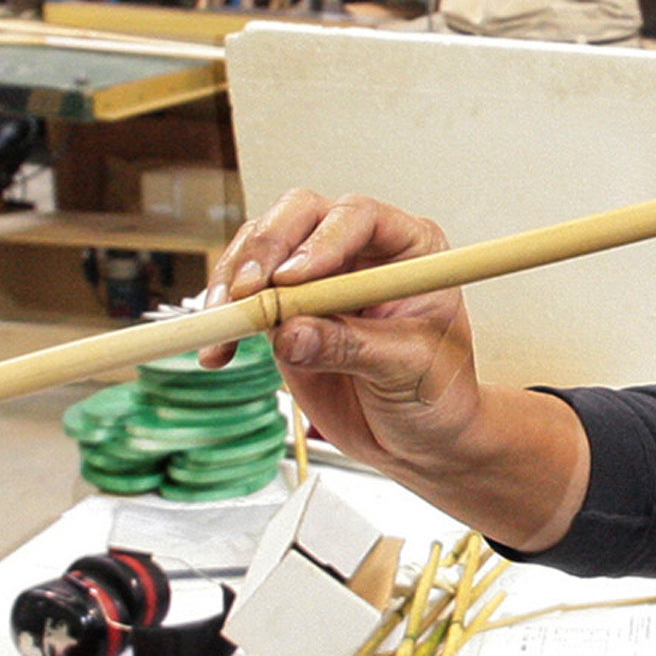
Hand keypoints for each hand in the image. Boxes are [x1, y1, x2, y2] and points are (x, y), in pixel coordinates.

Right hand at [203, 190, 482, 479]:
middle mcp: (360, 249)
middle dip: (265, 250)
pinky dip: (225, 320)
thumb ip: (352, 347)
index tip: (293, 280)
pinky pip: (243, 296)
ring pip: (262, 248)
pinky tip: (218, 352)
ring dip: (234, 283)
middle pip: (300, 216)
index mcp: (408, 247)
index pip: (358, 217)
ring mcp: (317, 276)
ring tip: (225, 327)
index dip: (322, 240)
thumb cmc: (437, 396)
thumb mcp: (407, 370)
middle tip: (245, 293)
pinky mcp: (285, 308)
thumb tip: (290, 334)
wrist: (417, 438)